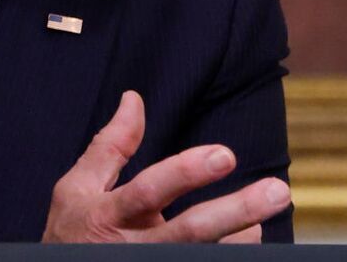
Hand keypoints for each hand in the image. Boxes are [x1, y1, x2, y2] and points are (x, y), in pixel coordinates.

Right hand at [42, 90, 290, 242]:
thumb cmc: (70, 234)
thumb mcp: (76, 188)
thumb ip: (109, 147)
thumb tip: (134, 100)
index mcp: (111, 213)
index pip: (151, 191)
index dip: (187, 173)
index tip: (226, 154)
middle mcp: (133, 246)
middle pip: (189, 232)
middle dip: (235, 211)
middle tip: (276, 191)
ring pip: (201, 257)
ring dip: (237, 240)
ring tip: (262, 225)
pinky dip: (227, 256)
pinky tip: (249, 242)